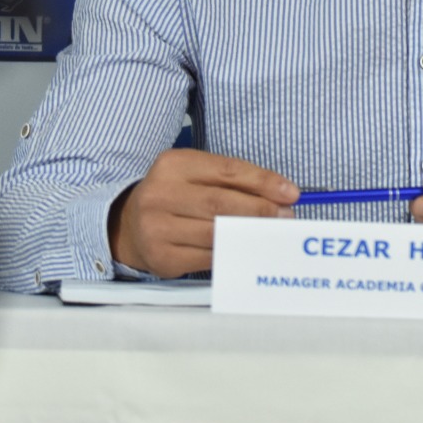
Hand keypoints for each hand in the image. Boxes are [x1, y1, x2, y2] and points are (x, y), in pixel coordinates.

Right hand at [108, 148, 299, 277]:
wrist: (130, 226)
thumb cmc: (178, 196)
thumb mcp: (199, 175)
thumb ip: (237, 181)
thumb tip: (283, 196)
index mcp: (173, 164)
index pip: (227, 170)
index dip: (263, 182)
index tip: (291, 193)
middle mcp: (160, 194)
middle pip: (222, 203)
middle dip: (261, 210)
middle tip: (286, 217)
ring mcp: (156, 228)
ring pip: (216, 232)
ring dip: (251, 234)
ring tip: (272, 233)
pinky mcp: (161, 257)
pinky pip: (208, 257)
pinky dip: (233, 252)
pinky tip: (247, 249)